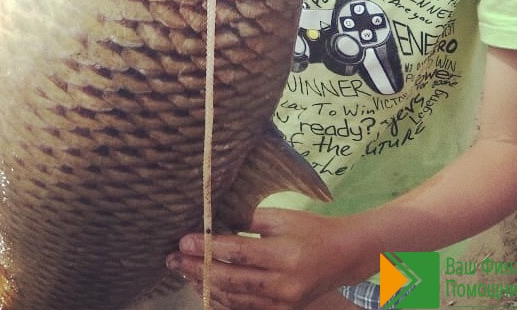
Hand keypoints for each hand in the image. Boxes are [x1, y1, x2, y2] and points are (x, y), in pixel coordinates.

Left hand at [166, 207, 368, 308]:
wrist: (344, 255)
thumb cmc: (311, 229)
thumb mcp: (282, 217)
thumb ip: (249, 221)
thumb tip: (215, 221)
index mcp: (284, 255)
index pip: (238, 253)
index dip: (207, 248)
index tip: (183, 241)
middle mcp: (283, 284)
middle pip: (232, 280)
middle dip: (198, 270)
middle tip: (172, 260)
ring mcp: (283, 303)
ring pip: (236, 299)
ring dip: (206, 286)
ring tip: (183, 273)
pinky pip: (246, 309)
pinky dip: (224, 300)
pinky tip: (206, 290)